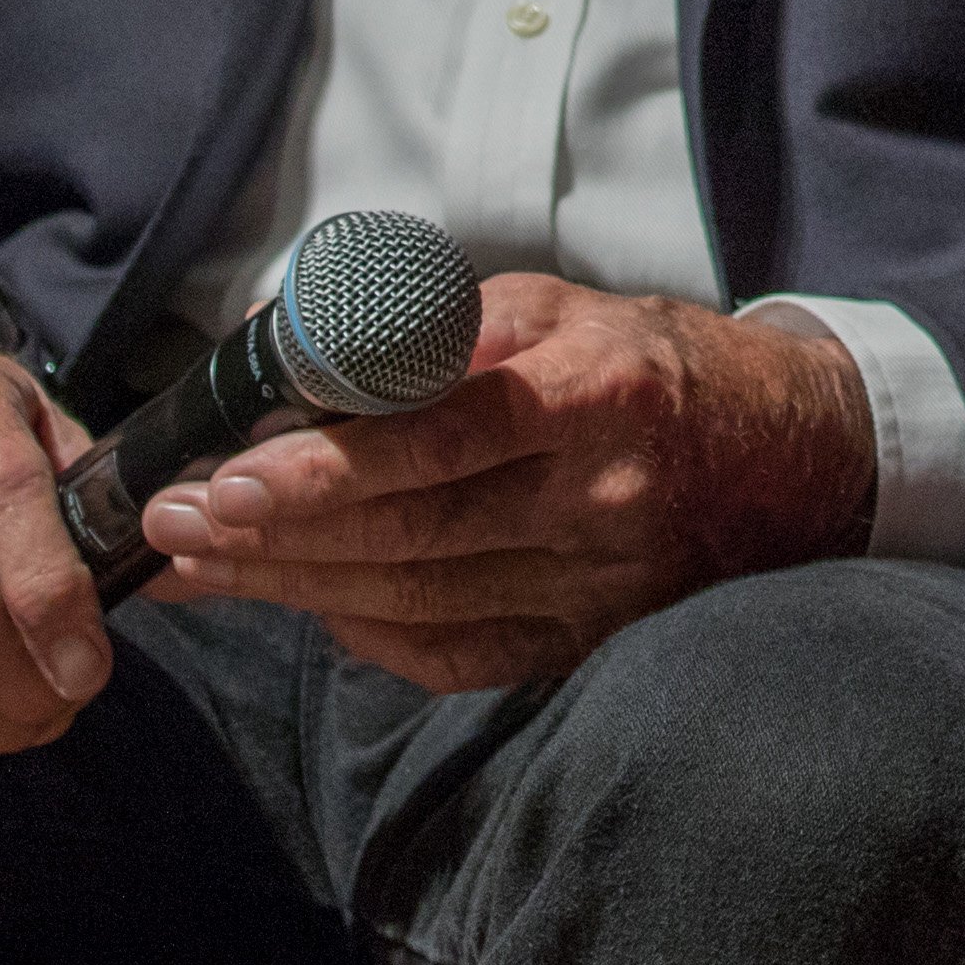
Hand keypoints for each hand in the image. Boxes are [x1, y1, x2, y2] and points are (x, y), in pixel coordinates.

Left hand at [139, 278, 876, 692]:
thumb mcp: (562, 308)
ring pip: (416, 603)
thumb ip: (434, 324)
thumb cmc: (654, 365)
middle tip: (172, 526)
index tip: (225, 476)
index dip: (322, 469)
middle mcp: (599, 501)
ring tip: (201, 567)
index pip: (438, 442)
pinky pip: (458, 656)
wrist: (791, 458)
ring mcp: (596, 587)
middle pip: (409, 535)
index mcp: (596, 396)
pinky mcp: (587, 641)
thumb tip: (293, 336)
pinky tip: (305, 606)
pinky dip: (369, 636)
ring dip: (294, 588)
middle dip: (274, 537)